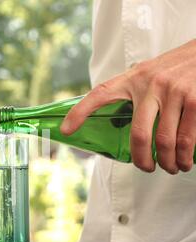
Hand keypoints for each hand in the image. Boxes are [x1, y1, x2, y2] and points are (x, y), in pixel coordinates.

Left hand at [60, 39, 195, 173]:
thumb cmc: (174, 66)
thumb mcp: (147, 73)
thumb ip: (132, 92)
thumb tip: (117, 118)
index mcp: (132, 79)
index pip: (99, 94)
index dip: (79, 113)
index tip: (65, 130)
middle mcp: (150, 85)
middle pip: (138, 135)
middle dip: (142, 160)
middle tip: (146, 168)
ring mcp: (174, 92)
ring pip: (165, 141)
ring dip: (168, 162)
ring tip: (170, 167)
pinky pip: (188, 138)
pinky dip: (186, 156)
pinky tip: (185, 160)